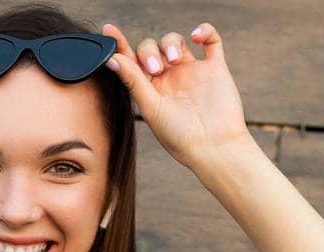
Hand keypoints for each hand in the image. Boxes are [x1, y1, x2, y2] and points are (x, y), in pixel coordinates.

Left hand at [101, 21, 253, 170]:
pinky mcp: (215, 68)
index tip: (109, 31)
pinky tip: (196, 36)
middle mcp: (169, 78)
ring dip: (170, 43)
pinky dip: (204, 31)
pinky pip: (211, 40)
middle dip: (149, 52)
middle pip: (151, 48)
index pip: (131, 62)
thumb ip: (133, 81)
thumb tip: (111, 59)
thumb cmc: (180, 136)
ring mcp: (192, 71)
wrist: (215, 147)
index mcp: (150, 90)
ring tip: (174, 59)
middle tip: (155, 68)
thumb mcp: (151, 108)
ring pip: (175, 41)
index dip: (120, 45)